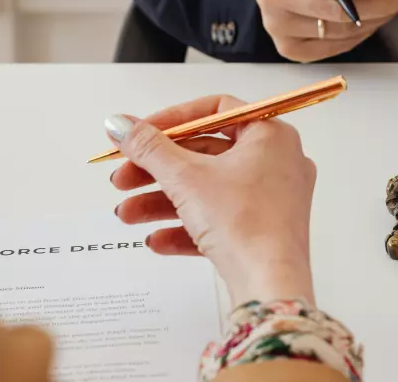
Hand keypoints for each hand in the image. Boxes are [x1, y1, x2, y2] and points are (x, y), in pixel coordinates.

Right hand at [105, 96, 316, 305]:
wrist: (270, 285)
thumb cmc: (243, 222)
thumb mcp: (185, 178)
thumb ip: (148, 147)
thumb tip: (119, 123)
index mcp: (270, 135)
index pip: (215, 111)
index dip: (172, 120)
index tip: (140, 134)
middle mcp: (278, 162)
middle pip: (205, 154)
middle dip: (158, 169)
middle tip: (123, 178)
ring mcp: (273, 199)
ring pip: (208, 190)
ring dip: (163, 200)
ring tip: (126, 214)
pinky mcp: (264, 231)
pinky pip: (220, 220)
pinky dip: (187, 226)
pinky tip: (155, 240)